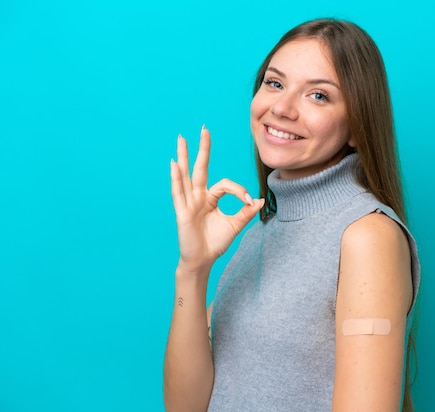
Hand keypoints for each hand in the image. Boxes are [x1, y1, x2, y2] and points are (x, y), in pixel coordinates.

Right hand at [170, 126, 263, 274]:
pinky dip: (176, 178)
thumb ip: (246, 212)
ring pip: (187, 175)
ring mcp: (189, 202)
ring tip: (182, 138)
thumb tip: (260, 199)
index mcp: (211, 198)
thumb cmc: (215, 243)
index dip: (239, 191)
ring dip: (184, 156)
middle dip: (203, 148)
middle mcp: (198, 196)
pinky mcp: (182, 211)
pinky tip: (174, 164)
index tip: (250, 202)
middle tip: (205, 128)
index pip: (225, 185)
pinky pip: (178, 192)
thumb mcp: (235, 225)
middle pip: (200, 168)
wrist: (203, 260)